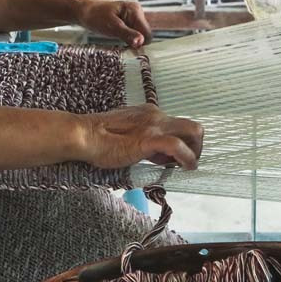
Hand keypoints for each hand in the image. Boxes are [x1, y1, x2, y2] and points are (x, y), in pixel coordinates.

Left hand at [75, 0, 152, 48]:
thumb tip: (141, 42)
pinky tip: (117, 36)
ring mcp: (133, 18)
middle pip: (145, 35)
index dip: (140, 43)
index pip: (147, 33)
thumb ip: (127, 34)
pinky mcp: (129, 23)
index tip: (128, 47)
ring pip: (139, 37)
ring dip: (130, 41)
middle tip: (120, 41)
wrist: (83, 11)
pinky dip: (127, 39)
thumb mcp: (111, 27)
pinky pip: (134, 35)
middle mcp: (137, 13)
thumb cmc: (95, 16)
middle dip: (135, 42)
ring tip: (116, 37)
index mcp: (135, 10)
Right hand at [75, 104, 202, 170]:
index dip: (182, 143)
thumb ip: (144, 141)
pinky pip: (178, 146)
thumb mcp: (127, 137)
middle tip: (187, 163)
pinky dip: (188, 158)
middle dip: (197, 146)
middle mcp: (155, 115)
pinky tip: (186, 168)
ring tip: (186, 166)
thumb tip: (157, 154)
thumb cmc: (97, 138)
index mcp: (149, 113)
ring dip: (196, 152)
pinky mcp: (149, 139)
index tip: (172, 159)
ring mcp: (154, 126)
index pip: (178, 125)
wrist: (83, 134)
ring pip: (193, 131)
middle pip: (192, 126)